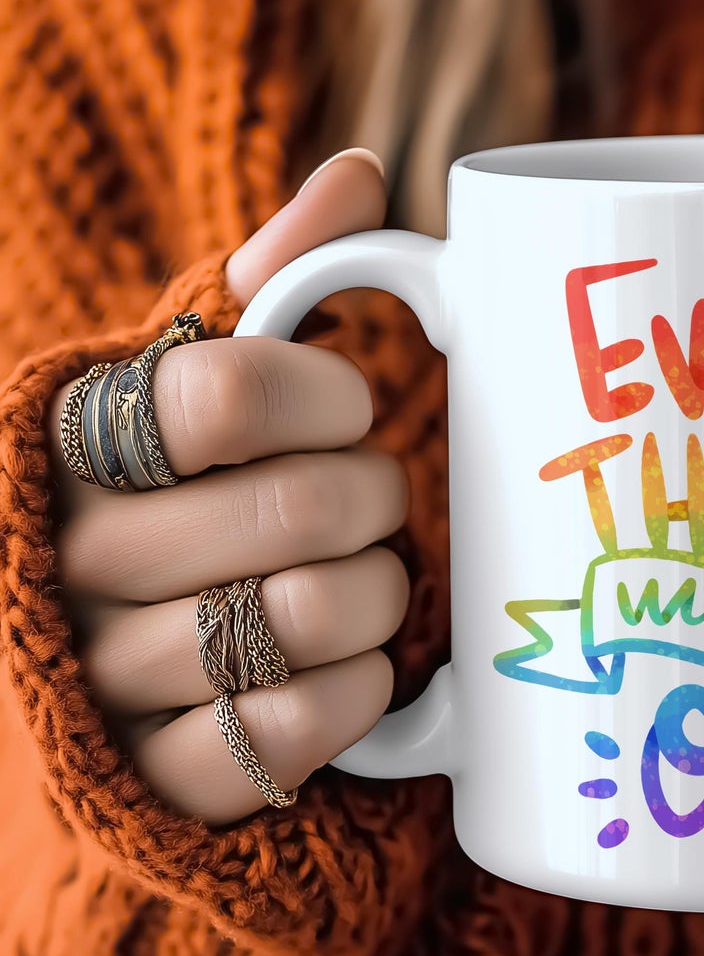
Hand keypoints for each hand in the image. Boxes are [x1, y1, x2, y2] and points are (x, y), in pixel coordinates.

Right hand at [50, 150, 409, 823]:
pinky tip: (344, 664)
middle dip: (377, 495)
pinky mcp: (159, 781)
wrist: (98, 670)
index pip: (227, 394)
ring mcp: (105, 680)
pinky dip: (363, 687)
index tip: (346, 404)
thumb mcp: (193, 382)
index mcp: (73, 440)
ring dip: (381, 591)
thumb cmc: (173, 496)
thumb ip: (266, 281)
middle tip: (369, 501)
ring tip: (359, 579)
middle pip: (304, 506)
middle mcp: (69, 557)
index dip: (329, 395)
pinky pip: (310, 727)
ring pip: (319, 614)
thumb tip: (360, 173)